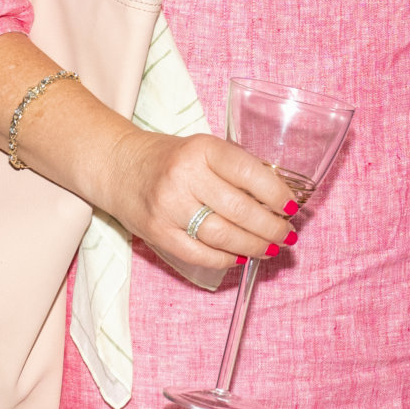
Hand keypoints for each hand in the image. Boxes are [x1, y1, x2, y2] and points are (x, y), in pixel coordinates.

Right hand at [91, 129, 299, 269]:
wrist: (118, 166)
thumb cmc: (171, 158)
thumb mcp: (204, 149)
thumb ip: (236, 170)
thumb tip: (279, 201)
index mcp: (202, 149)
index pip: (249, 173)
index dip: (276, 194)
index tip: (291, 208)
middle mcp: (184, 177)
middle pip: (239, 210)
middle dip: (271, 228)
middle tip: (287, 235)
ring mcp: (168, 207)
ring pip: (222, 236)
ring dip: (253, 246)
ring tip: (270, 249)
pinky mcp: (157, 232)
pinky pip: (199, 253)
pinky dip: (225, 259)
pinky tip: (240, 257)